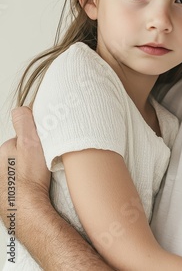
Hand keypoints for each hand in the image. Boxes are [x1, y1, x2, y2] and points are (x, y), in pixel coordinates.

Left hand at [0, 107, 50, 235]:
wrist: (26, 210)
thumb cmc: (29, 178)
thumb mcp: (29, 141)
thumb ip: (24, 122)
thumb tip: (20, 108)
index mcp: (4, 150)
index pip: (22, 139)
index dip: (34, 141)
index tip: (40, 149)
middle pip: (19, 154)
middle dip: (29, 157)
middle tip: (41, 163)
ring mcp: (1, 181)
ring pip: (19, 169)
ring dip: (28, 171)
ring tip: (38, 178)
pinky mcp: (5, 196)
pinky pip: (18, 185)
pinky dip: (26, 185)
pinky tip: (33, 189)